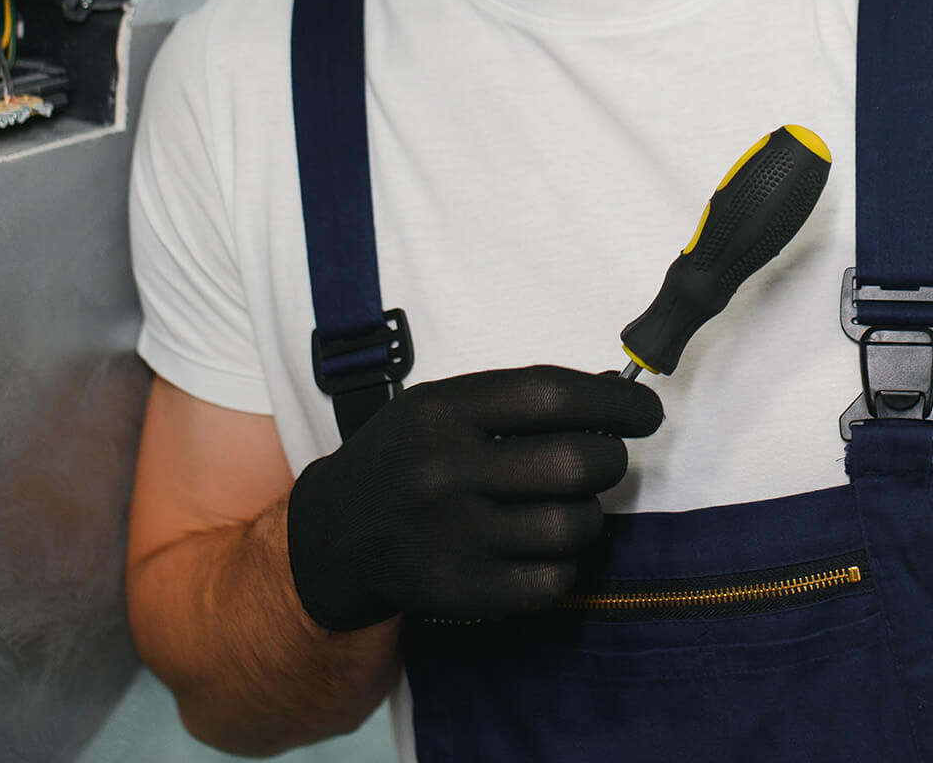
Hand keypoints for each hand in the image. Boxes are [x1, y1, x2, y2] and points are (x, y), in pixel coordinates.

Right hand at [286, 365, 662, 629]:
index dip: (614, 403)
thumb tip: (613, 391)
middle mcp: (447, 470)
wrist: (338, 533)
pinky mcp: (467, 593)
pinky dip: (564, 562)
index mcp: (443, 411)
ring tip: (564, 504)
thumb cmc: (406, 456)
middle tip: (604, 458)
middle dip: (610, 458)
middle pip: (576, 463)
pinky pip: (556, 579)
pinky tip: (541, 544)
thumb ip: (517, 400)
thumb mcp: (442, 407)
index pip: (552, 395)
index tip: (645, 411)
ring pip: (575, 525)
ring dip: (588, 513)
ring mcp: (456, 537)